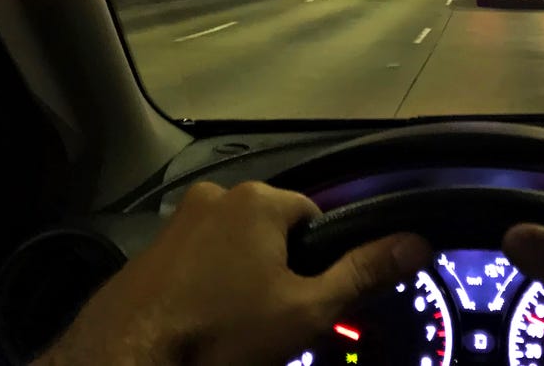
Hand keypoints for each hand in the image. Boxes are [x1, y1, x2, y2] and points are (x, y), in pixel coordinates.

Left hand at [36, 181, 430, 365]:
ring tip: (232, 325)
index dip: (317, 262)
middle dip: (276, 269)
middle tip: (268, 320)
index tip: (303, 301)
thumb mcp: (303, 311)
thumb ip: (361, 274)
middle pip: (271, 230)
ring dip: (239, 277)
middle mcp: (217, 194)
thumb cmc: (222, 332)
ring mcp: (176, 220)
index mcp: (258, 199)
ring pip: (232, 246)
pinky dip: (204, 283)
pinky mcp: (147, 249)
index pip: (314, 217)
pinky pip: (196, 259)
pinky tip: (199, 321)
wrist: (124, 360)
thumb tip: (419, 242)